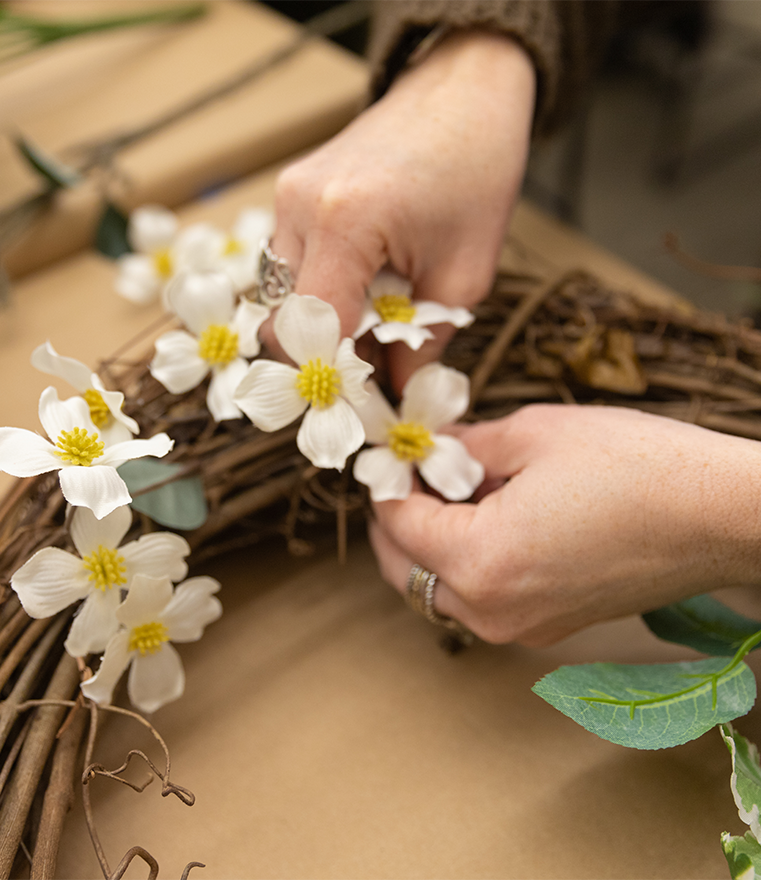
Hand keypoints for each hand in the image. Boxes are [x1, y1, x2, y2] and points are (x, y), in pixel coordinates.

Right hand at [271, 30, 535, 390]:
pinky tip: (364, 286)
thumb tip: (395, 391)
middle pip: (283, 320)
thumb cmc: (477, 170)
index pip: (312, 331)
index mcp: (345, 223)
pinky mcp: (290, 193)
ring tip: (377, 319)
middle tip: (373, 367)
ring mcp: (287, 196)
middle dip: (325, 354)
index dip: (334, 376)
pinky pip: (290, 265)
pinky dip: (321, 291)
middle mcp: (299, 207)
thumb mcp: (466, 273)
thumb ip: (424, 342)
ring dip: (323, 323)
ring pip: (282, 296)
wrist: (462, 90)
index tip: (361, 404)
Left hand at [370, 404, 760, 645]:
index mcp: (481, 561)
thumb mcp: (535, 434)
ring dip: (427, 545)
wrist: (722, 515)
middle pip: (404, 572)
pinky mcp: (547, 628)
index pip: (397, 525)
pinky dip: (465, 563)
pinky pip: (479, 600)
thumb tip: (436, 449)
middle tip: (406, 473)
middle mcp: (492, 610)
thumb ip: (467, 446)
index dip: (385, 483)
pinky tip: (487, 517)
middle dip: (394, 522)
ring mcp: (521, 628)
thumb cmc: (638, 468)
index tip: (387, 452)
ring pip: (438, 592)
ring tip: (449, 491)